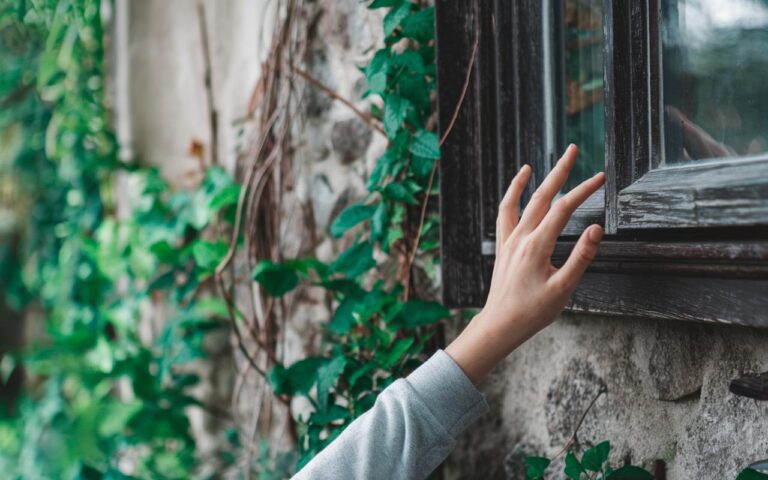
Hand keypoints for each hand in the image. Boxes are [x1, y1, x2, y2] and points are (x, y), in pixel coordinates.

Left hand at [445, 145, 604, 384]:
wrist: (500, 325)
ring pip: (519, 203)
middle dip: (559, 172)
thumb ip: (581, 257)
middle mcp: (520, 238)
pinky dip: (510, 198)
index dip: (584, 190)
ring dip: (528, 181)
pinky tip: (516, 192)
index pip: (564, 209)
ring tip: (534, 164)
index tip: (601, 177)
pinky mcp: (503, 248)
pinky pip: (504, 215)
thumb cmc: (532, 311)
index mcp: (537, 246)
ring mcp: (508, 241)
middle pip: (542, 196)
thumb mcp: (563, 288)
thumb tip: (596, 229)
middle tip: (573, 150)